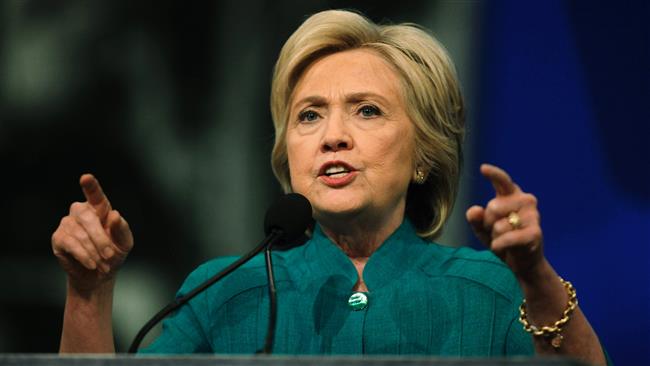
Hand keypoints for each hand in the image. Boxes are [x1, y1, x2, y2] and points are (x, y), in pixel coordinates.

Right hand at [51, 174, 133, 291]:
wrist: (99, 273)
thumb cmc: (113, 252)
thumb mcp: (124, 242)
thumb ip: (121, 229)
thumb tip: (114, 215)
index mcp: (99, 208)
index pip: (95, 195)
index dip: (91, 186)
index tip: (86, 177)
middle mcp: (81, 211)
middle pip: (89, 218)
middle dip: (101, 239)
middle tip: (110, 255)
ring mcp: (68, 223)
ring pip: (80, 234)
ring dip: (95, 252)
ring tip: (104, 264)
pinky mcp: (58, 238)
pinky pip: (71, 244)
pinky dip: (84, 256)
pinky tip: (92, 264)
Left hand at [466, 164, 543, 276]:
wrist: (522, 263)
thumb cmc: (502, 240)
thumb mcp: (483, 229)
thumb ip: (476, 219)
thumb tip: (473, 211)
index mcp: (512, 195)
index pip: (502, 181)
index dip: (493, 174)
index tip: (482, 168)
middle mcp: (526, 201)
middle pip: (493, 207)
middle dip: (488, 223)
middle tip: (497, 232)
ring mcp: (533, 216)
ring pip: (498, 225)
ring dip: (495, 237)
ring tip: (504, 241)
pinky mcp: (535, 233)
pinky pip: (506, 238)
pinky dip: (499, 246)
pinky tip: (503, 249)